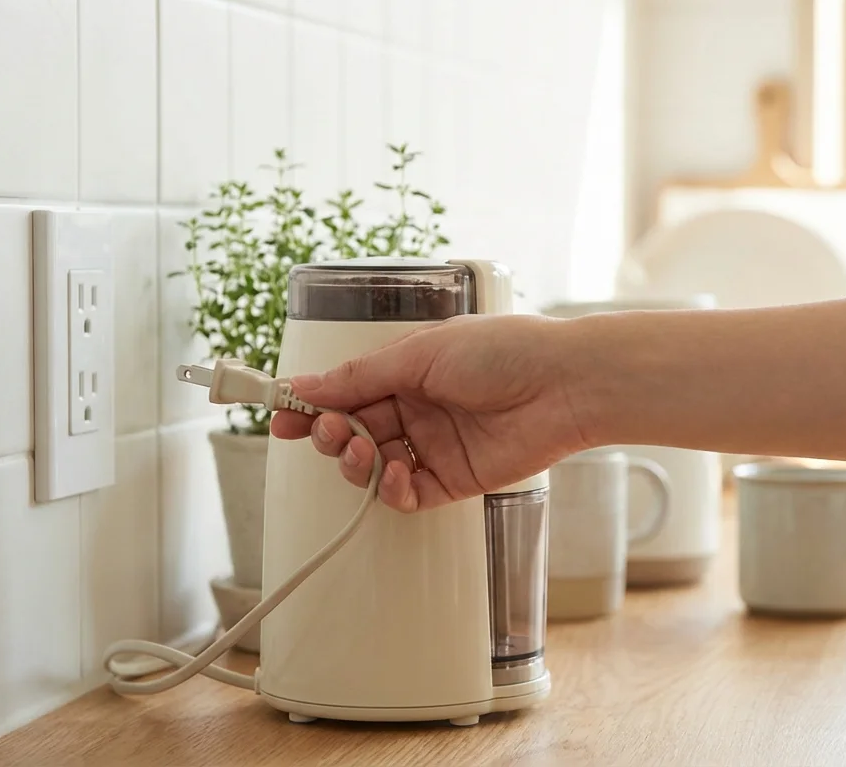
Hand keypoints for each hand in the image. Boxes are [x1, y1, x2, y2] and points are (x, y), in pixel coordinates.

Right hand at [269, 314, 591, 511]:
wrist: (564, 384)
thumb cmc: (505, 351)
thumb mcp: (420, 353)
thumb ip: (361, 377)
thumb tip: (309, 384)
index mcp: (409, 370)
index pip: (347, 391)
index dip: (312, 404)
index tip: (281, 414)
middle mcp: (420, 408)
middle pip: (355, 431)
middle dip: (332, 435)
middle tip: (327, 433)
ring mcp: (436, 445)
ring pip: (375, 466)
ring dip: (358, 464)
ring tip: (362, 454)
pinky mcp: (456, 479)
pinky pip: (408, 495)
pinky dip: (391, 492)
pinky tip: (394, 477)